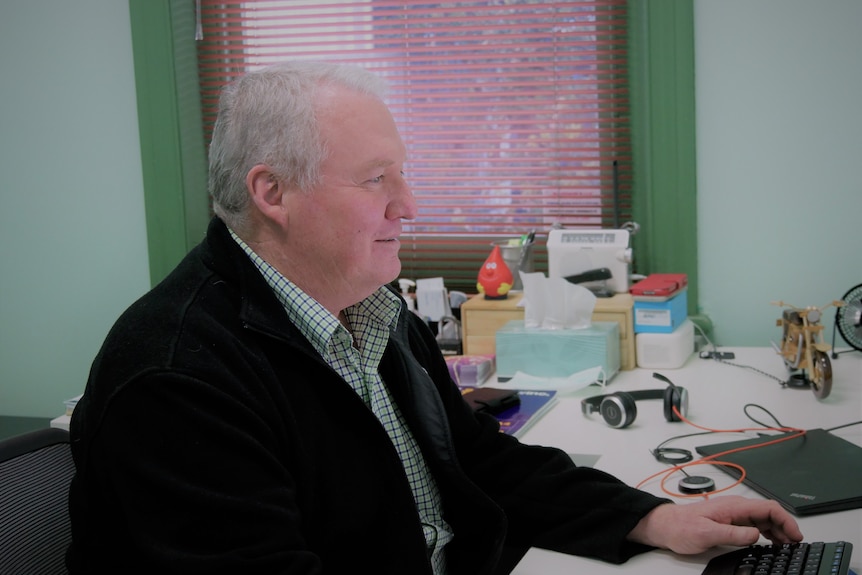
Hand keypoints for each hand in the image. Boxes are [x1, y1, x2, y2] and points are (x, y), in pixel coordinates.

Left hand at [627, 496, 803, 554]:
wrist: (666, 525)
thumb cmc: (682, 527)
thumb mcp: (707, 533)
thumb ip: (733, 534)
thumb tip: (756, 534)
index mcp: (733, 506)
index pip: (768, 508)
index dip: (786, 521)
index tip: (796, 535)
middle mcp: (736, 508)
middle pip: (770, 513)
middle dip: (786, 527)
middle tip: (796, 544)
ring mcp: (734, 514)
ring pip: (764, 519)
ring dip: (779, 530)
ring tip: (788, 545)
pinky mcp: (731, 521)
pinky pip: (756, 524)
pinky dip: (769, 533)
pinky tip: (772, 542)